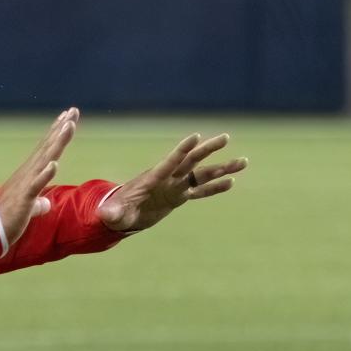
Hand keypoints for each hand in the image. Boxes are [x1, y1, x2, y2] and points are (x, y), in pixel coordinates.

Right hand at [0, 108, 78, 245]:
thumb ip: (38, 204)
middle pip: (48, 147)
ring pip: (45, 159)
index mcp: (29, 174)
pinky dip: (45, 174)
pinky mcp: (24, 198)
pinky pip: (36, 185)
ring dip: (57, 142)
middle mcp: (28, 173)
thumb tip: (46, 205)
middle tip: (73, 111)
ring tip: (69, 126)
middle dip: (61, 129)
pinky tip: (54, 164)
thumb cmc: (8, 218)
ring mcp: (26, 184)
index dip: (57, 132)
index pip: (46, 149)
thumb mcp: (27, 209)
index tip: (67, 117)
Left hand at [97, 133, 246, 232]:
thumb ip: (114, 213)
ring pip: (202, 175)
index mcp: (153, 179)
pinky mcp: (178, 197)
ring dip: (222, 168)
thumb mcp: (114, 214)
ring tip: (243, 161)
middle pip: (191, 161)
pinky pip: (200, 191)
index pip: (170, 162)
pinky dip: (215, 187)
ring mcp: (175, 187)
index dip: (182, 150)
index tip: (196, 136)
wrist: (120, 214)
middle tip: (226, 137)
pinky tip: (231, 183)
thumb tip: (107, 215)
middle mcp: (167, 179)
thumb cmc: (115, 212)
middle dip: (208, 149)